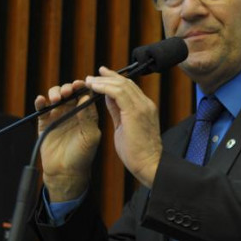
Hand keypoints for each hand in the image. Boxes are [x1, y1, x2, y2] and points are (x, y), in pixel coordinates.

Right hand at [35, 80, 100, 201]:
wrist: (66, 172)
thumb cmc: (82, 155)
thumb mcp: (90, 136)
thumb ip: (88, 117)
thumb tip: (85, 97)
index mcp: (86, 113)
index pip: (85, 94)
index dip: (83, 87)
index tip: (81, 84)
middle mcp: (72, 111)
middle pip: (69, 92)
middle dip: (68, 88)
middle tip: (67, 92)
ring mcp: (58, 115)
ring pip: (55, 97)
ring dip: (55, 93)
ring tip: (56, 99)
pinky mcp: (45, 122)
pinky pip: (41, 109)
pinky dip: (40, 102)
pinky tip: (41, 100)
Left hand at [85, 67, 162, 187]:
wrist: (150, 165)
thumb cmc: (137, 153)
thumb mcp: (124, 127)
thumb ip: (117, 111)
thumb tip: (107, 97)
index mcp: (145, 108)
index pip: (129, 87)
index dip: (114, 80)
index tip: (101, 76)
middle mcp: (146, 104)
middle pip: (126, 82)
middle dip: (108, 77)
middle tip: (93, 75)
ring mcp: (143, 107)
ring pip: (122, 85)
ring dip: (104, 81)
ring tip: (90, 80)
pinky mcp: (136, 112)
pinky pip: (119, 93)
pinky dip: (105, 88)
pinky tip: (94, 87)